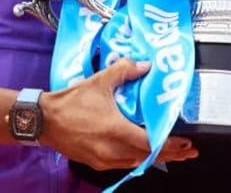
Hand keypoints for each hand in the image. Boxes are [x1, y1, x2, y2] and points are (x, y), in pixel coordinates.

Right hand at [39, 58, 198, 170]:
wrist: (42, 119)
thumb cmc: (68, 103)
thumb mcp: (99, 82)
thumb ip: (124, 71)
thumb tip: (144, 65)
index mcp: (116, 130)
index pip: (152, 143)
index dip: (172, 145)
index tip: (187, 144)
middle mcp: (112, 149)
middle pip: (149, 157)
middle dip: (171, 154)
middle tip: (188, 151)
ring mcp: (104, 158)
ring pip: (137, 163)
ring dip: (155, 158)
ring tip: (171, 153)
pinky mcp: (96, 162)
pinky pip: (123, 164)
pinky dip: (137, 160)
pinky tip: (143, 154)